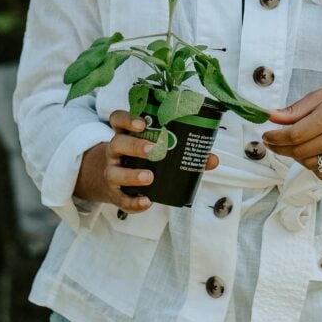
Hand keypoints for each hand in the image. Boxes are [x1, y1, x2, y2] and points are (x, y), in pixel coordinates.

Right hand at [75, 109, 218, 212]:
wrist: (109, 180)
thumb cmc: (139, 159)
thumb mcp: (153, 149)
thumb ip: (183, 151)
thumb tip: (212, 158)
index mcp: (125, 135)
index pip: (118, 120)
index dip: (128, 119)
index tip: (143, 122)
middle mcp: (115, 152)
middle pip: (117, 143)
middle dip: (134, 145)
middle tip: (153, 149)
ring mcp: (112, 172)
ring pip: (114, 172)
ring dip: (132, 175)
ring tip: (149, 177)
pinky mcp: (115, 194)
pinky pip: (122, 199)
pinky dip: (134, 202)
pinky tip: (147, 202)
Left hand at [262, 81, 321, 179]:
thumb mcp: (321, 95)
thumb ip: (295, 110)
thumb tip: (271, 117)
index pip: (295, 135)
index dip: (276, 137)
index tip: (267, 136)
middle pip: (299, 151)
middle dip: (281, 148)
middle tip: (274, 141)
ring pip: (309, 164)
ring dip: (297, 155)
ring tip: (300, 142)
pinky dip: (313, 165)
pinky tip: (316, 151)